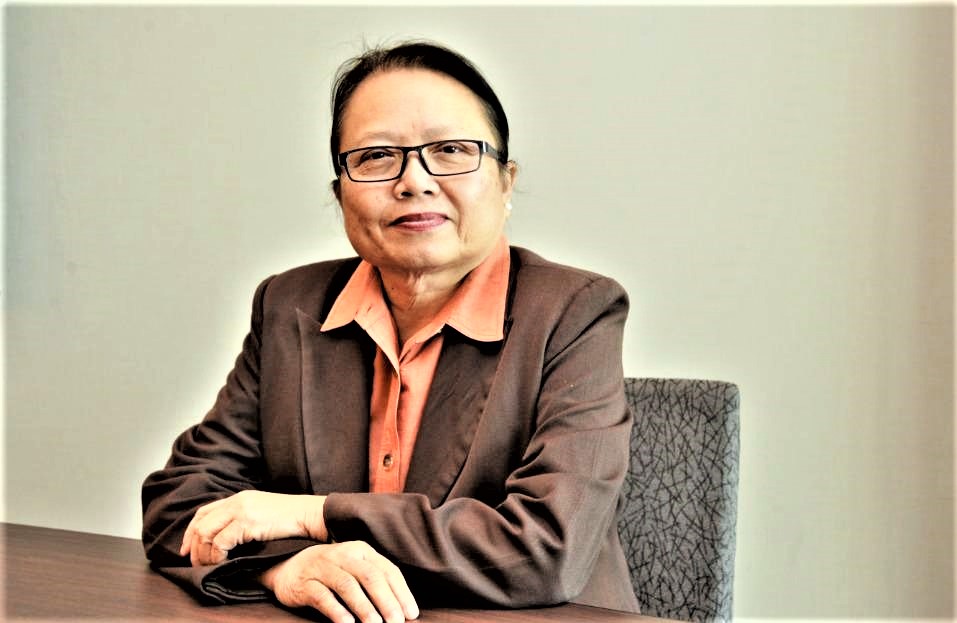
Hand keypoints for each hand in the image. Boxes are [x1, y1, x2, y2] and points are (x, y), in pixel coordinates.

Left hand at [180, 490, 326, 565]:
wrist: (310, 515)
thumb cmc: (291, 520)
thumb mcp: (262, 514)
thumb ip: (243, 519)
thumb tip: (225, 540)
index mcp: (239, 498)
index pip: (203, 512)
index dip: (189, 532)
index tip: (186, 551)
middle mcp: (237, 501)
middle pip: (200, 524)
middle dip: (194, 547)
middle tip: (196, 564)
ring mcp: (241, 509)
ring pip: (206, 533)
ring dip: (204, 554)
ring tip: (210, 566)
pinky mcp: (248, 521)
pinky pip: (221, 542)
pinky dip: (217, 555)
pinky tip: (223, 563)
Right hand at [260, 542, 418, 622]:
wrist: (288, 566)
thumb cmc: (330, 572)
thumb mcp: (354, 569)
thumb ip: (374, 582)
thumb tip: (400, 609)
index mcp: (362, 551)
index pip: (387, 570)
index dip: (402, 592)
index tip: (411, 613)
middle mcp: (344, 555)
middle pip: (370, 577)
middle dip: (387, 601)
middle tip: (397, 622)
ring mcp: (323, 567)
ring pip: (348, 586)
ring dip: (364, 607)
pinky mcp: (305, 583)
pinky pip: (323, 596)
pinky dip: (336, 610)